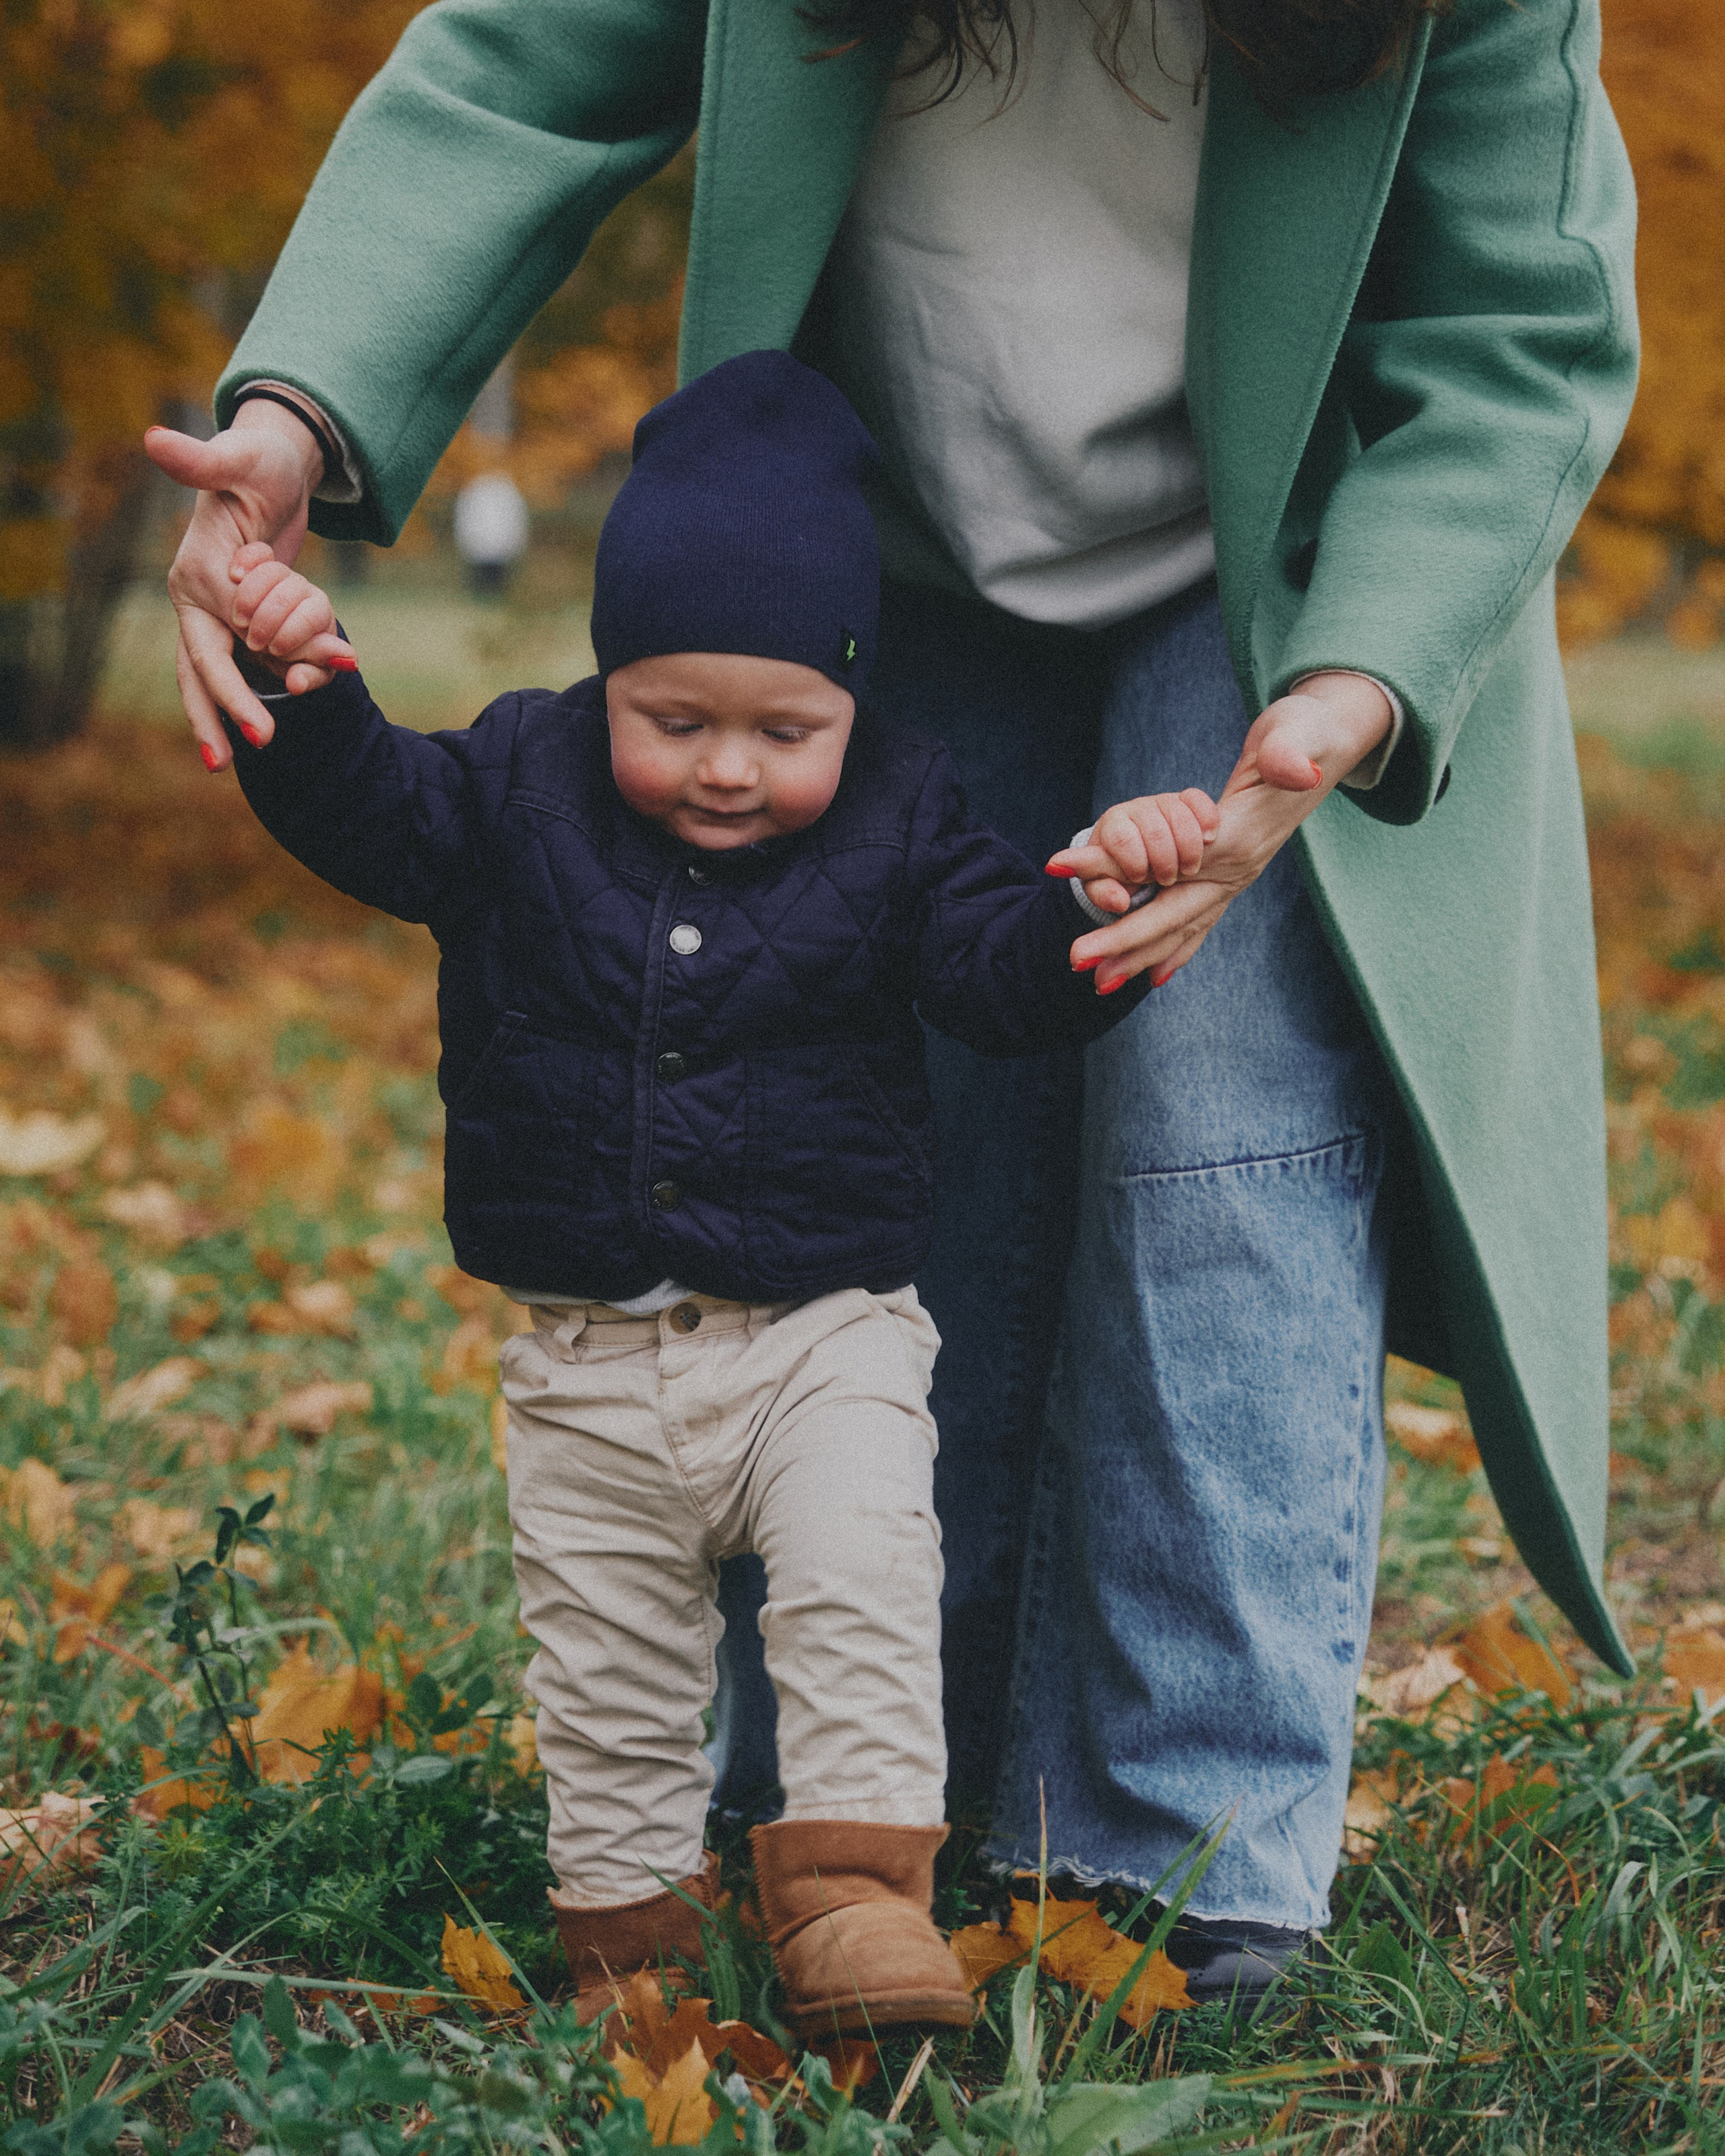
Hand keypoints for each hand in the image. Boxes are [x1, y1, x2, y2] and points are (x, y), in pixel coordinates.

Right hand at [145, 402, 330, 769]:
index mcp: (195, 576)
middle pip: (200, 669)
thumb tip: (155, 440)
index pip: (214, 646)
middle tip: (225, 761)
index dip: (236, 690)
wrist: (276, 462)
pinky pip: (255, 656)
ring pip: (218, 672)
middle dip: (216, 715)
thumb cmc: (257, 459)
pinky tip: (286, 708)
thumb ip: (201, 461)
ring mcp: (219, 609)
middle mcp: (199, 598)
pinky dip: (273, 679)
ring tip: (236, 756)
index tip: (261, 729)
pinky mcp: (242, 612)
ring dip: (229, 712)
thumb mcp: (238, 458)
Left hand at [1045, 788, 1218, 915]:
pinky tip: (1208, 839)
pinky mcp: (1189, 799)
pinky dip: (1206, 820)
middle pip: (1153, 830)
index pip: (1120, 839)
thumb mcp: (1110, 886)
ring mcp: (1163, 802)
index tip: (1139, 878)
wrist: (1153, 859)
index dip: (1133, 862)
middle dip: (1163, 861)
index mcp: (1111, 828)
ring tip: (1188, 869)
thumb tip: (1090, 885)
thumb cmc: (1124, 876)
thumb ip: (1099, 887)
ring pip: (1178, 814)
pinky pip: (1197, 799)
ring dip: (1188, 849)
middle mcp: (1135, 810)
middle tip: (1166, 879)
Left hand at [1060, 673, 1393, 994]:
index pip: (1176, 867)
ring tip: (1102, 985)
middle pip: (1176, 914)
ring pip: (1184, 926)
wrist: (1334, 741)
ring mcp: (1238, 875)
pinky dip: (1176, 948)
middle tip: (1077, 963)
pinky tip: (1156, 973)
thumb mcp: (1299, 730)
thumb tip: (1298, 768)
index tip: (1065, 874)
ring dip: (1142, 956)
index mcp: (1241, 836)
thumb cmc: (1308, 730)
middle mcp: (1239, 867)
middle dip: (1125, 941)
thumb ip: (1292, 753)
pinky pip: (1201, 921)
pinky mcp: (1234, 872)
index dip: (1122, 872)